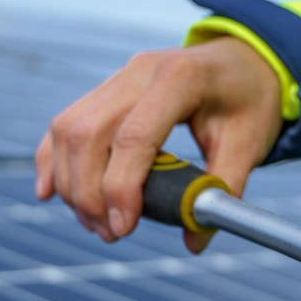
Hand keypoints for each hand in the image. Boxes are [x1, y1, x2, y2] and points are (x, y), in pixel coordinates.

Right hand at [34, 37, 281, 250]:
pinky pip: (64, 123)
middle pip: (88, 133)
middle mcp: (139, 72)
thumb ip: (223, 191)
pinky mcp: (104, 90)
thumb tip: (194, 240)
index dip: (121, 186)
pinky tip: (51, 192)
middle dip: (89, 192)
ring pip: (68, 129)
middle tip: (110, 232)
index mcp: (180, 77)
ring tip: (95, 223)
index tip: (123, 226)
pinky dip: (52, 159)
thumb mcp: (249, 144)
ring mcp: (117, 78)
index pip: (134, 135)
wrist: (244, 60)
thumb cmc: (249, 100)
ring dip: (71, 183)